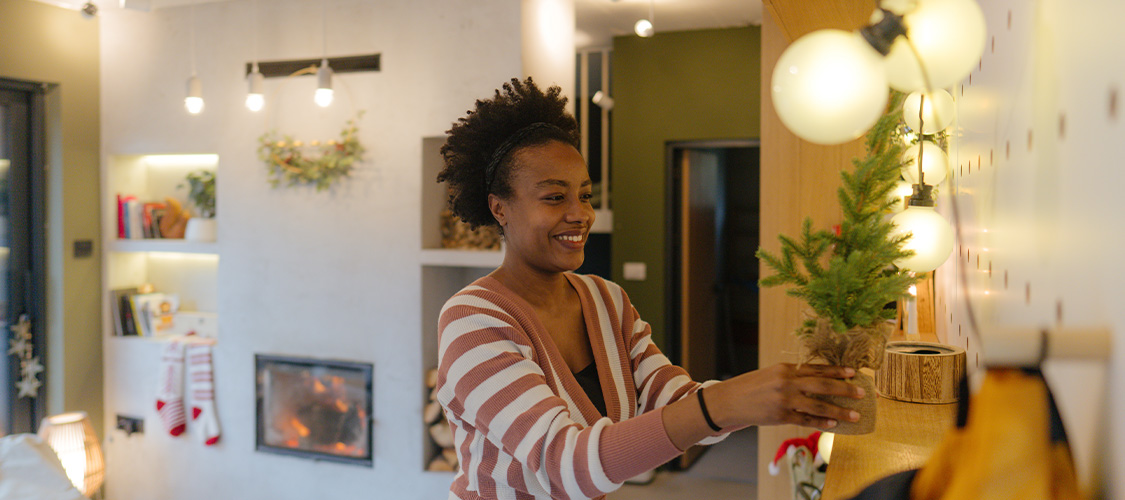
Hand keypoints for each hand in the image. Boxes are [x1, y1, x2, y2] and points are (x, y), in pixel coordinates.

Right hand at [708, 363, 864, 429]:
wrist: (729, 400)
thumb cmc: (751, 387)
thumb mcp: (772, 375)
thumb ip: (792, 377)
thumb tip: (816, 382)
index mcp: (786, 368)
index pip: (817, 368)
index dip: (837, 371)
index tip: (854, 372)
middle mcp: (787, 382)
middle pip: (823, 385)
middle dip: (845, 389)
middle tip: (862, 392)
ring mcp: (784, 399)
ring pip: (818, 405)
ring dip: (839, 410)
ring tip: (855, 415)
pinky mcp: (780, 415)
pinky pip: (806, 419)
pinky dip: (822, 422)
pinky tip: (834, 425)